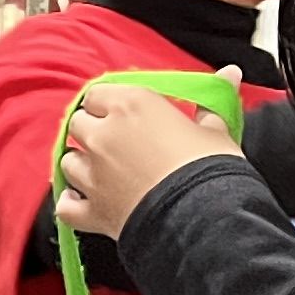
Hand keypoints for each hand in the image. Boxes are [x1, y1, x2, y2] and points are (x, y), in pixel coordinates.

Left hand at [54, 83, 241, 237]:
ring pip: (68, 161)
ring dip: (81, 164)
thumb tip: (230, 73)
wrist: (203, 220)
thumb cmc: (211, 169)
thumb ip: (211, 102)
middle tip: (117, 142)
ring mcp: (92, 175)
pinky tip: (82, 201)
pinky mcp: (91, 210)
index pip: (98, 94)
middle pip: (78, 124)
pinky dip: (71, 203)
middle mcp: (103, 136)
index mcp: (131, 105)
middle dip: (92, 131)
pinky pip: (65, 205)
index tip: (123, 113)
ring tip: (103, 172)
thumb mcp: (216, 130)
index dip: (108, 104)